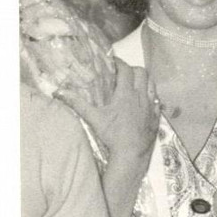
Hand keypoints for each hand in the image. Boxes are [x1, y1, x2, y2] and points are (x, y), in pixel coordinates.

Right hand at [57, 57, 158, 174]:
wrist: (132, 154)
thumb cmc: (113, 135)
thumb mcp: (93, 118)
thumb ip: (77, 103)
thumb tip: (59, 92)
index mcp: (126, 93)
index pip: (126, 69)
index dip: (119, 62)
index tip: (112, 62)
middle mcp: (141, 96)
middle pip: (142, 72)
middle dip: (132, 69)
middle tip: (123, 73)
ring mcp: (151, 106)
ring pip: (152, 83)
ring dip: (144, 80)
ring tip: (134, 84)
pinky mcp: (156, 116)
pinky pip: (157, 99)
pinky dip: (151, 95)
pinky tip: (144, 101)